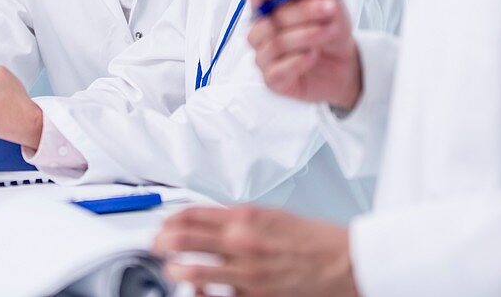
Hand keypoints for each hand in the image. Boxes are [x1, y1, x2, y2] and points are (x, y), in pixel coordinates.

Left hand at [153, 206, 358, 296]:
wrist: (344, 262)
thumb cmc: (314, 239)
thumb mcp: (273, 214)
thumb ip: (240, 216)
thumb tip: (212, 219)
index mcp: (246, 216)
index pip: (193, 213)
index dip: (170, 219)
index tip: (163, 224)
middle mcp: (242, 241)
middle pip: (185, 238)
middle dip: (163, 242)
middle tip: (156, 246)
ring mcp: (246, 271)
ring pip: (193, 269)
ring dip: (174, 269)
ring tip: (171, 269)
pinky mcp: (254, 296)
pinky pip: (217, 296)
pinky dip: (202, 291)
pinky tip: (197, 289)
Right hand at [246, 0, 362, 109]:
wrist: (346, 63)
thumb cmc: (330, 25)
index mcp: (270, 6)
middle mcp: (261, 30)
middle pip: (269, 19)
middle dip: (303, 13)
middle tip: (331, 9)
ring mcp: (264, 56)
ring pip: (274, 44)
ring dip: (305, 36)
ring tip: (329, 31)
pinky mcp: (273, 80)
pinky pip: (277, 70)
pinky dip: (298, 61)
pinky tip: (314, 54)